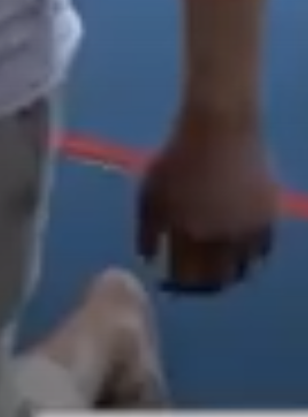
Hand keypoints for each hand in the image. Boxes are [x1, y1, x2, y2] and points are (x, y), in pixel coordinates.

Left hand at [136, 110, 278, 291]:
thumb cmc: (177, 158)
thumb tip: (147, 260)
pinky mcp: (270, 221)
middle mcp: (222, 240)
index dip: (177, 283)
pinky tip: (238, 257)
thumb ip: (147, 229)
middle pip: (215, 279)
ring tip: (216, 275)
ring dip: (228, 276)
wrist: (219, 130)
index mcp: (189, 233)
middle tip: (194, 285)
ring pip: (242, 270)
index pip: (185, 276)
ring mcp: (249, 232)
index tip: (171, 285)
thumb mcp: (150, 191)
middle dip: (202, 286)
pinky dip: (250, 260)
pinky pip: (262, 253)